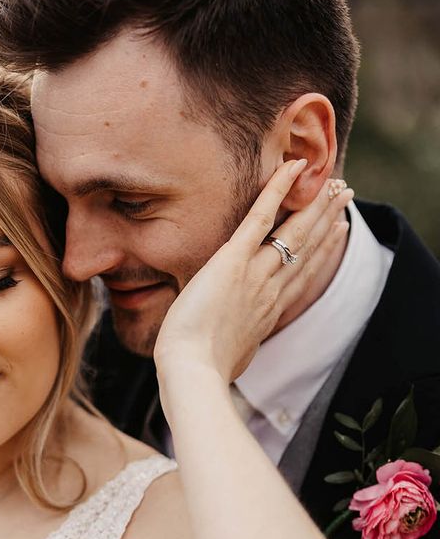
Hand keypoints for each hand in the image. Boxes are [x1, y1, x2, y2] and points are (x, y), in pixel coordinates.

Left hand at [154, 160, 353, 385]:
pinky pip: (259, 218)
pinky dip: (277, 191)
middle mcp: (270, 290)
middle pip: (308, 249)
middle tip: (345, 196)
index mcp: (268, 312)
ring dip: (316, 205)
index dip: (323, 252)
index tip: (337, 233)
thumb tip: (232, 351)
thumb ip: (237, 343)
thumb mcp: (230, 356)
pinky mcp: (233, 260)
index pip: (302, 275)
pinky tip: (291, 168)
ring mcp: (255, 273)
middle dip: (328, 221)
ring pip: (294, 232)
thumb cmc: (201, 369)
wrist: (192, 370)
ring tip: (335, 184)